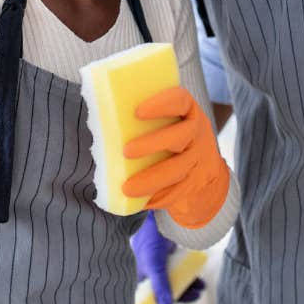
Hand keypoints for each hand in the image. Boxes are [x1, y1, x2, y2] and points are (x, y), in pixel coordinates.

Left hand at [122, 86, 229, 228]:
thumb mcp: (170, 120)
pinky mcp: (195, 184)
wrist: (206, 168)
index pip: (179, 101)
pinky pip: (177, 193)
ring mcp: (198, 160)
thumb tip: (97, 105)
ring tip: (126, 188)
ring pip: (178, 170)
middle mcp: (197, 134)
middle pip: (180, 137)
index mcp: (188, 112)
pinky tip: (138, 202)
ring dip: (151, 180)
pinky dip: (157, 199)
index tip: (137, 112)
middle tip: (126, 151)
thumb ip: (144, 116)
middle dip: (153, 144)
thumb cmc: (173, 135)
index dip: (161, 105)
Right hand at [130, 212, 205, 303]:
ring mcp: (159, 266)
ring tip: (200, 291)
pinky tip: (199, 280)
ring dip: (186, 293)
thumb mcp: (154, 263)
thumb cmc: (150, 236)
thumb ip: (160, 284)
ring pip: (172, 287)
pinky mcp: (171, 257)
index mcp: (136, 279)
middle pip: (159, 299)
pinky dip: (190, 280)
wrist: (159, 211)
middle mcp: (146, 274)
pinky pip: (180, 274)